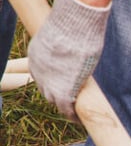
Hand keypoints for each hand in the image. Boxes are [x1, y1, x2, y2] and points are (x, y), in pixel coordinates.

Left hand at [28, 0, 110, 121]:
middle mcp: (38, 71)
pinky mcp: (61, 91)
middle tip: (72, 102)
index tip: (65, 87)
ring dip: (65, 108)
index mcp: (35, 57)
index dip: (54, 83)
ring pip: (55, 101)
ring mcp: (48, 82)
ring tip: (76, 113)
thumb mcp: (64, 37)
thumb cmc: (73, 27)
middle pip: (47, 90)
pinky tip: (79, 118)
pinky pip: (66, 109)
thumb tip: (79, 46)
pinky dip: (72, 115)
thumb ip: (66, 48)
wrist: (72, 28)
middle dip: (58, 96)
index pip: (43, 76)